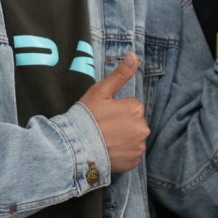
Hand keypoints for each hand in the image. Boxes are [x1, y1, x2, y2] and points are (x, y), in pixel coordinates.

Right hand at [78, 52, 147, 174]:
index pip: (132, 107)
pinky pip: (131, 155)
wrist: (75, 147)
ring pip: (134, 139)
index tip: (104, 115)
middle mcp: (142, 128)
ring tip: (105, 140)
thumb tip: (133, 56)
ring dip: (124, 139)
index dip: (117, 110)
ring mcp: (138, 147)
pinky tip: (109, 150)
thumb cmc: (86, 117)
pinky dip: (123, 153)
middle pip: (135, 123)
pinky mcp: (134, 162)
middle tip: (104, 128)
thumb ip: (120, 74)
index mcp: (135, 109)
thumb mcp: (101, 91)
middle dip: (123, 124)